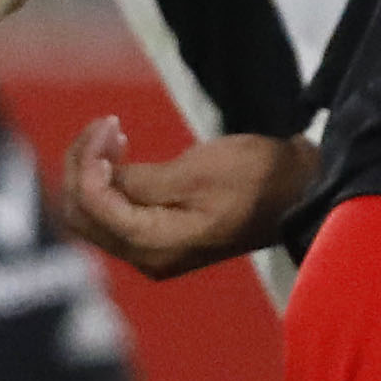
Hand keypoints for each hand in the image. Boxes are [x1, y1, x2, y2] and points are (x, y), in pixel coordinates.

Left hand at [59, 114, 317, 278]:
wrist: (298, 192)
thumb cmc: (256, 178)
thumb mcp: (197, 172)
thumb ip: (141, 181)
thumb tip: (99, 176)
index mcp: (157, 245)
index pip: (94, 205)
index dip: (89, 161)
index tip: (111, 123)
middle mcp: (147, 257)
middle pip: (83, 215)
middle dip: (82, 165)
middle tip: (106, 125)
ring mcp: (151, 251)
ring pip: (92, 214)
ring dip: (91, 171)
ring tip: (112, 134)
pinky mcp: (158, 237)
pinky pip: (112, 213)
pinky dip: (106, 181)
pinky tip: (120, 154)